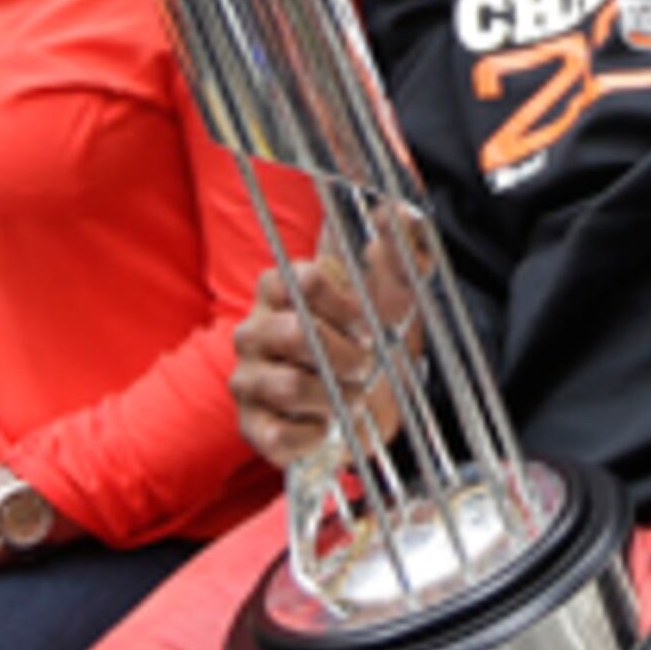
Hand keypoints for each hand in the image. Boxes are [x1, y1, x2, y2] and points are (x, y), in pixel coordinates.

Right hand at [226, 239, 420, 471]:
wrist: (363, 394)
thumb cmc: (370, 334)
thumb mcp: (395, 290)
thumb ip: (403, 247)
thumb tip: (394, 213)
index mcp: (278, 287)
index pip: (305, 280)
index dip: (347, 306)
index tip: (368, 323)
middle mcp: (253, 330)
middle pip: (298, 335)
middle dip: (347, 355)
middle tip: (366, 365)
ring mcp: (247, 379)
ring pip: (289, 387)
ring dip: (337, 397)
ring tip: (353, 397)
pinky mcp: (252, 425)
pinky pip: (278, 435)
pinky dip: (315, 434)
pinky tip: (328, 424)